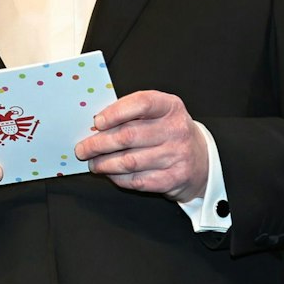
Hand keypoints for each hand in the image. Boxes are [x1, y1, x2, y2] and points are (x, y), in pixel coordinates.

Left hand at [74, 91, 208, 201]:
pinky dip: (118, 178)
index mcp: (170, 107)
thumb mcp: (158, 114)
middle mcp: (176, 129)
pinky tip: (110, 174)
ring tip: (93, 163)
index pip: (142, 103)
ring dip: (104, 164)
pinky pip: (137, 180)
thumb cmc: (169, 133)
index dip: (116, 112)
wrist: (200, 161)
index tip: (97, 122)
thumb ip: (131, 113)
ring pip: (129, 161)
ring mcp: (177, 155)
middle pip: (128, 136)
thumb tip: (96, 125)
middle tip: (82, 149)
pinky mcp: (173, 178)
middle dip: (98, 144)